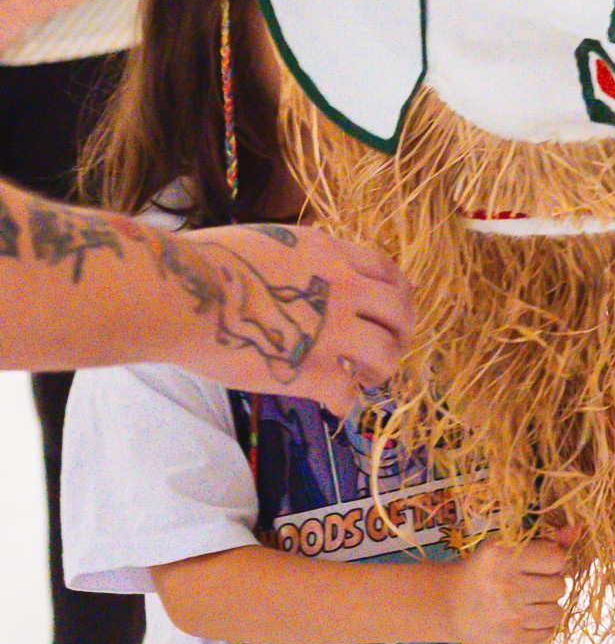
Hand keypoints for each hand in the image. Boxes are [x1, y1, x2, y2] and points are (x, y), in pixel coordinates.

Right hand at [179, 223, 414, 412]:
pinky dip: (343, 402)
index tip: (387, 307)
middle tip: (387, 346)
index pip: (385, 269)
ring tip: (364, 378)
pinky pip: (348, 394)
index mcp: (328, 253)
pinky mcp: (311, 370)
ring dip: (380, 370)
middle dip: (401, 331)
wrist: (185, 292)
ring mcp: (331, 330)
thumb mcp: (269, 241)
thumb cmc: (205, 262)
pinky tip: (330, 402)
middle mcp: (341, 287)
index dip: (394, 292)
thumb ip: (297, 259)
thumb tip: (299, 273)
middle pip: (400, 310)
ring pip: (387, 353)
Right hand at [443, 528, 576, 643]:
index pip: (556, 559)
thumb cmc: (483, 569)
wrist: (451, 604)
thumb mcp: (506, 546)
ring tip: (528, 600)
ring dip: (547, 605)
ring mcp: (510, 619)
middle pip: (559, 586)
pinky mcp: (513, 642)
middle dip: (549, 583)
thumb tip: (577, 531)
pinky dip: (541, 625)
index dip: (551, 560)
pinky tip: (524, 617)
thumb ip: (544, 539)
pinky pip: (548, 634)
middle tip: (531, 582)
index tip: (538, 563)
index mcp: (504, 557)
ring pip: (558, 612)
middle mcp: (507, 588)